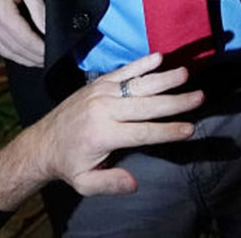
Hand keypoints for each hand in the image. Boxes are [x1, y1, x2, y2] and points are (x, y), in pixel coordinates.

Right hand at [0, 0, 45, 66]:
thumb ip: (39, 8)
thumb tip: (49, 30)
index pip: (24, 39)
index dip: (39, 49)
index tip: (53, 53)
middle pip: (14, 49)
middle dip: (34, 57)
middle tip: (50, 59)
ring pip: (5, 52)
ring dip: (24, 58)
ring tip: (40, 59)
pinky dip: (13, 52)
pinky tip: (24, 52)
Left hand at [26, 54, 201, 195]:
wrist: (42, 142)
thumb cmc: (68, 164)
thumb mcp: (85, 183)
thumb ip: (110, 183)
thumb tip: (135, 184)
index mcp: (103, 134)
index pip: (143, 132)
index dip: (168, 131)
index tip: (190, 129)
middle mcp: (104, 110)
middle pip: (147, 105)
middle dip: (175, 102)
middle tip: (199, 97)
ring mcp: (100, 92)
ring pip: (138, 84)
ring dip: (163, 78)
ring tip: (185, 73)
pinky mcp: (98, 83)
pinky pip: (123, 71)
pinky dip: (141, 63)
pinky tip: (159, 57)